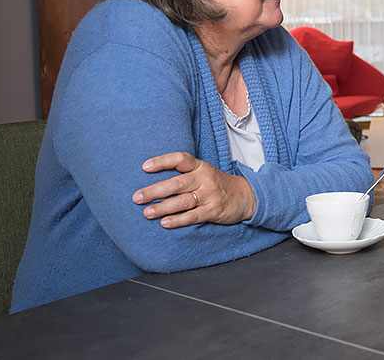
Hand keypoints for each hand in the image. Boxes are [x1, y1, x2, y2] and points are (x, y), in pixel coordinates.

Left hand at [132, 152, 256, 228]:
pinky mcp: (213, 210)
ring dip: (163, 207)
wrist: (246, 196)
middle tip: (137, 198)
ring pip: (183, 201)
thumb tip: (152, 179)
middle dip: (155, 190)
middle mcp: (204, 179)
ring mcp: (209, 195)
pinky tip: (165, 223)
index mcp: (200, 167)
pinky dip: (178, 220)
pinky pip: (193, 216)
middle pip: (177, 183)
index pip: (180, 159)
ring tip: (146, 213)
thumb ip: (183, 174)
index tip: (144, 167)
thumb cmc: (217, 184)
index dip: (162, 161)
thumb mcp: (204, 172)